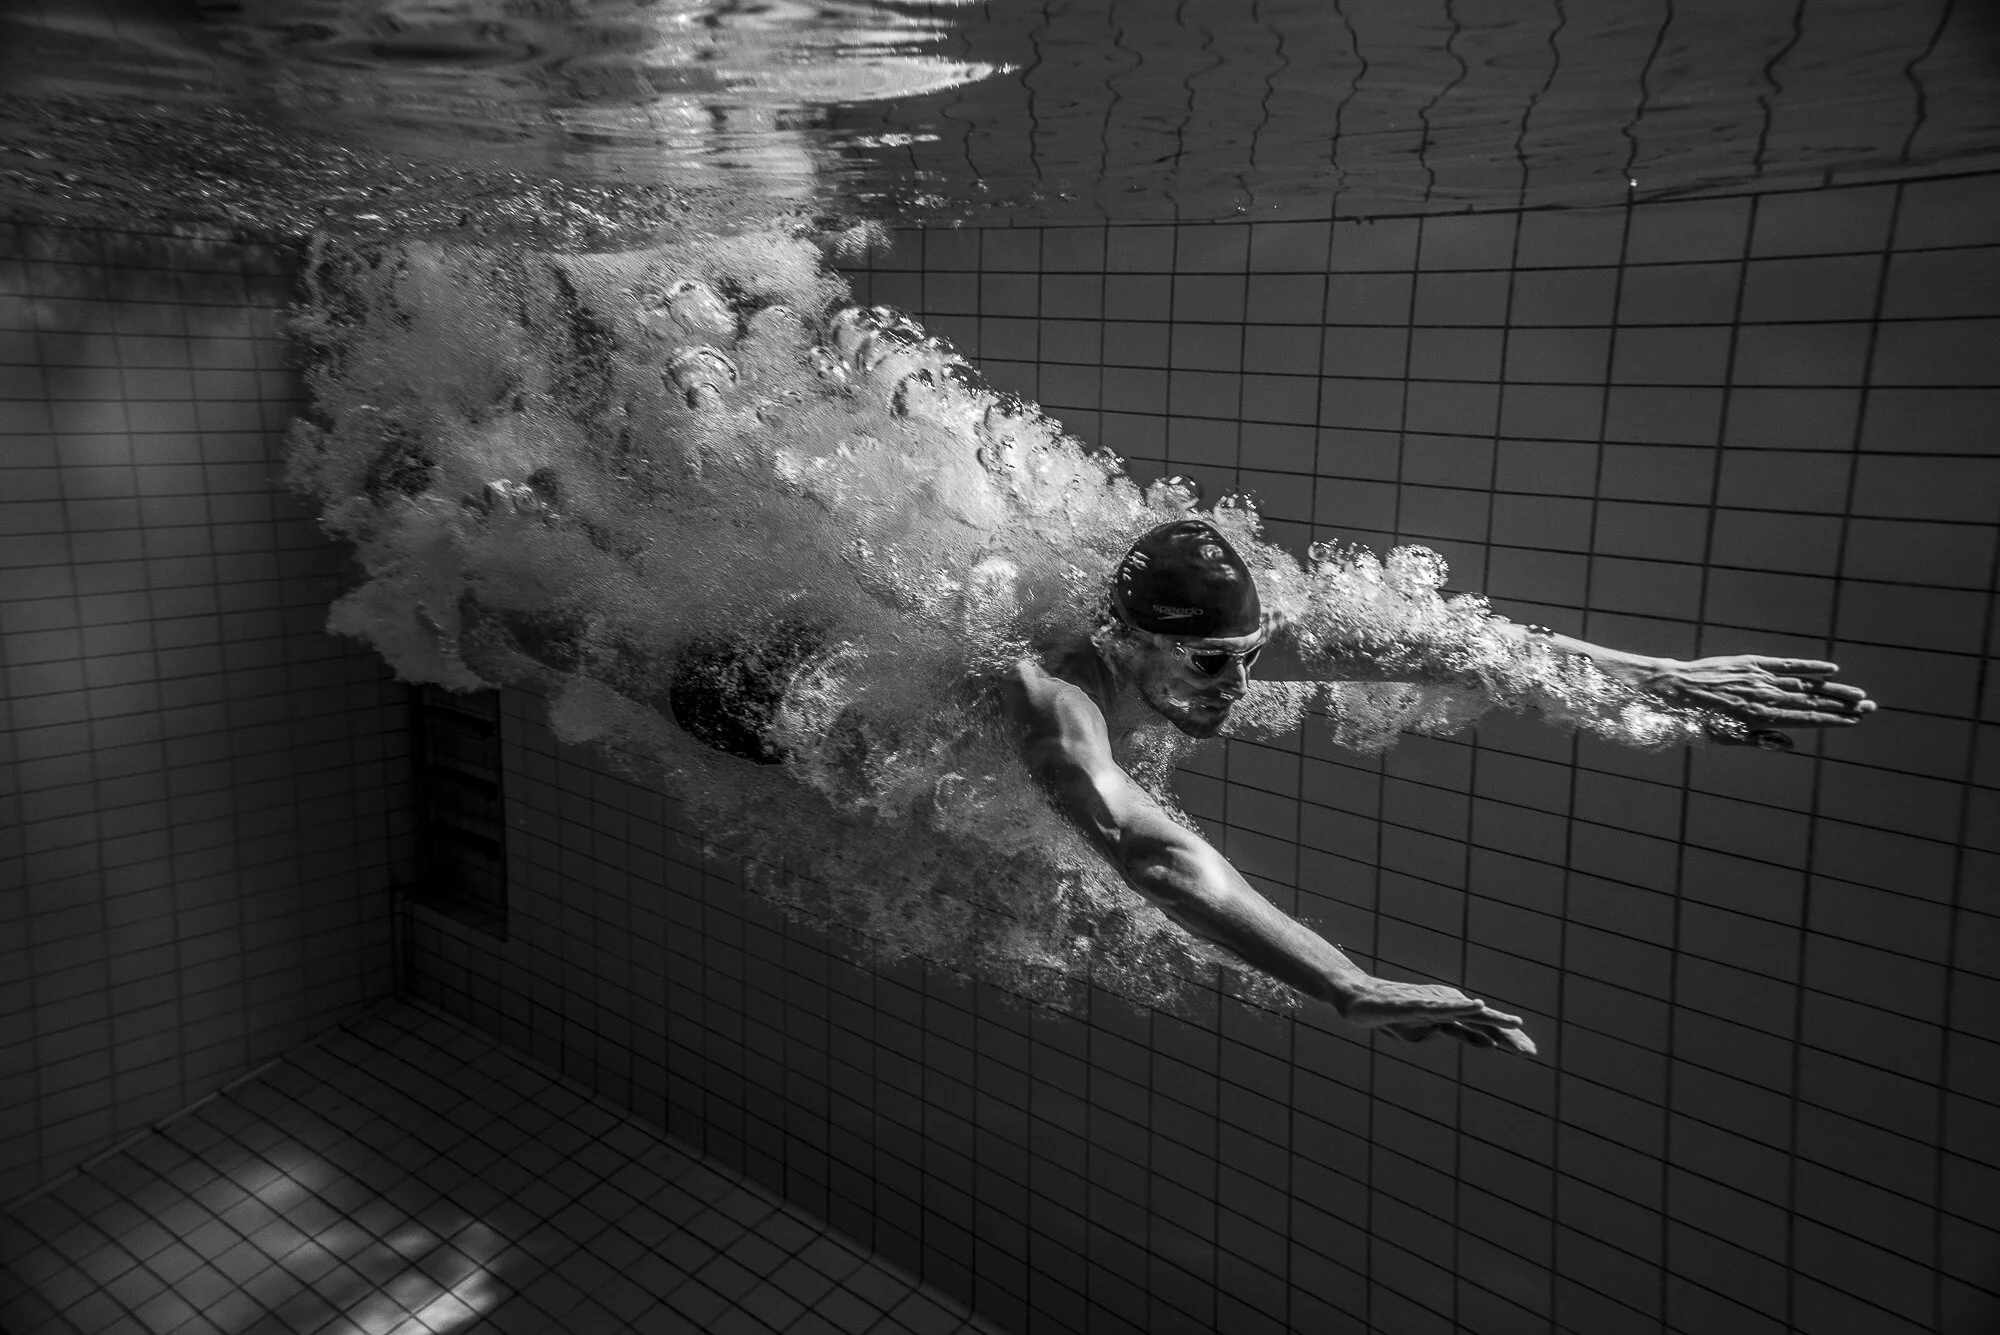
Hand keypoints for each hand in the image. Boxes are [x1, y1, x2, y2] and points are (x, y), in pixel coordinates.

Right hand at [1339, 977, 1537, 1055]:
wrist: (1359, 1001)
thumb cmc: (1391, 1015)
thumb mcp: (1425, 1032)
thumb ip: (1451, 1033)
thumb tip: (1482, 1040)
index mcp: (1451, 1015)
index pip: (1484, 1030)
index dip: (1508, 1040)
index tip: (1531, 1052)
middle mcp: (1447, 1006)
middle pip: (1482, 1022)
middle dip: (1508, 1036)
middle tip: (1533, 1052)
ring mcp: (1433, 1003)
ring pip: (1468, 1013)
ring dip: (1493, 1019)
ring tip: (1516, 1024)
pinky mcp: (1417, 1002)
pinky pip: (1442, 1007)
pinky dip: (1461, 1007)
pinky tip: (1478, 1006)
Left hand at [1640, 656, 1874, 749]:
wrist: (1674, 689)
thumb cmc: (1697, 720)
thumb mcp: (1725, 739)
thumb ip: (1759, 741)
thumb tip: (1791, 744)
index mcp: (1761, 717)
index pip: (1807, 719)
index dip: (1834, 720)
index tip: (1856, 720)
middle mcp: (1765, 696)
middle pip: (1813, 701)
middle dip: (1844, 705)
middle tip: (1870, 707)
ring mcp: (1760, 678)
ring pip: (1805, 684)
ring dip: (1834, 689)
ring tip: (1858, 693)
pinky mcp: (1751, 663)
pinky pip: (1786, 664)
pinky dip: (1809, 666)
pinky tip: (1830, 668)